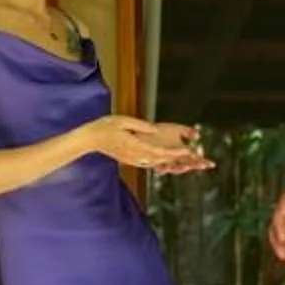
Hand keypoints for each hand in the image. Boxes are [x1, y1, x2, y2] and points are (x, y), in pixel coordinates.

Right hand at [87, 116, 209, 172]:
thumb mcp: (122, 120)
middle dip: (178, 161)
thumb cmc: (105, 127)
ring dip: (170, 164)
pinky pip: (148, 164)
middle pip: (160, 160)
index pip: (158, 151)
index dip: (174, 152)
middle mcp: (135, 156)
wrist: (89, 139)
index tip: (187, 151)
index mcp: (134, 145)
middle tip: (194, 161)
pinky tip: (166, 163)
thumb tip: (155, 129)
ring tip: (186, 164)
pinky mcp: (130, 160)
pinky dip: (159, 164)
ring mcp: (132, 160)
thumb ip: (140, 126)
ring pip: (155, 164)